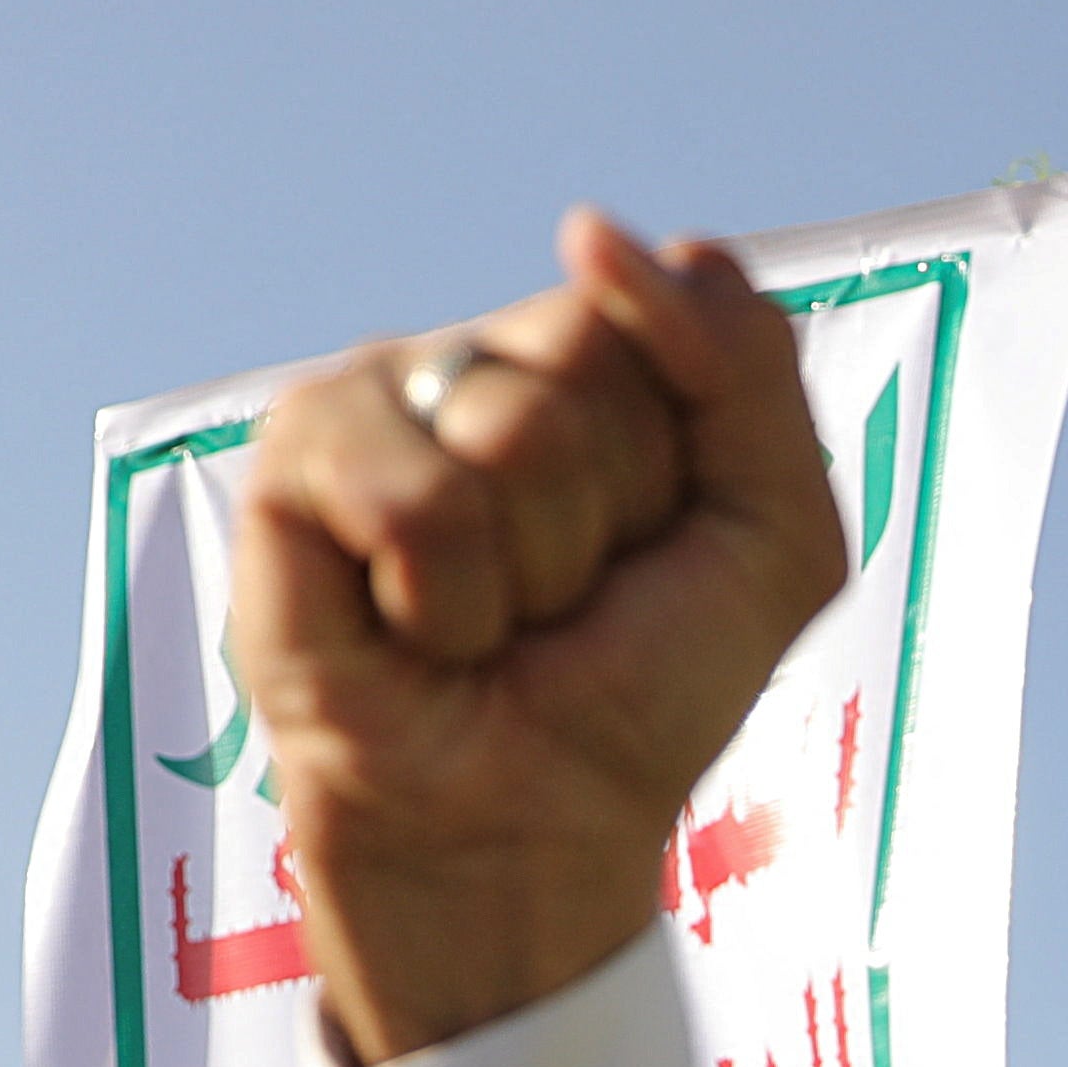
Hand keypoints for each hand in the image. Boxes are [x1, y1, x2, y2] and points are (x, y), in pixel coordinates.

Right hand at [234, 213, 846, 1062]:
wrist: (531, 836)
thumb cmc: (637, 700)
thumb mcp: (777, 537)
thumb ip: (749, 365)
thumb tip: (589, 230)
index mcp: (584, 356)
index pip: (662, 314)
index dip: (681, 466)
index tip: (647, 556)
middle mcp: (473, 360)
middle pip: (589, 350)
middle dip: (607, 512)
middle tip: (560, 603)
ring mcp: (376, 402)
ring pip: (512, 427)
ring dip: (529, 573)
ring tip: (484, 628)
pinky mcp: (289, 470)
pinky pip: (412, 499)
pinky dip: (443, 603)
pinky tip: (406, 634)